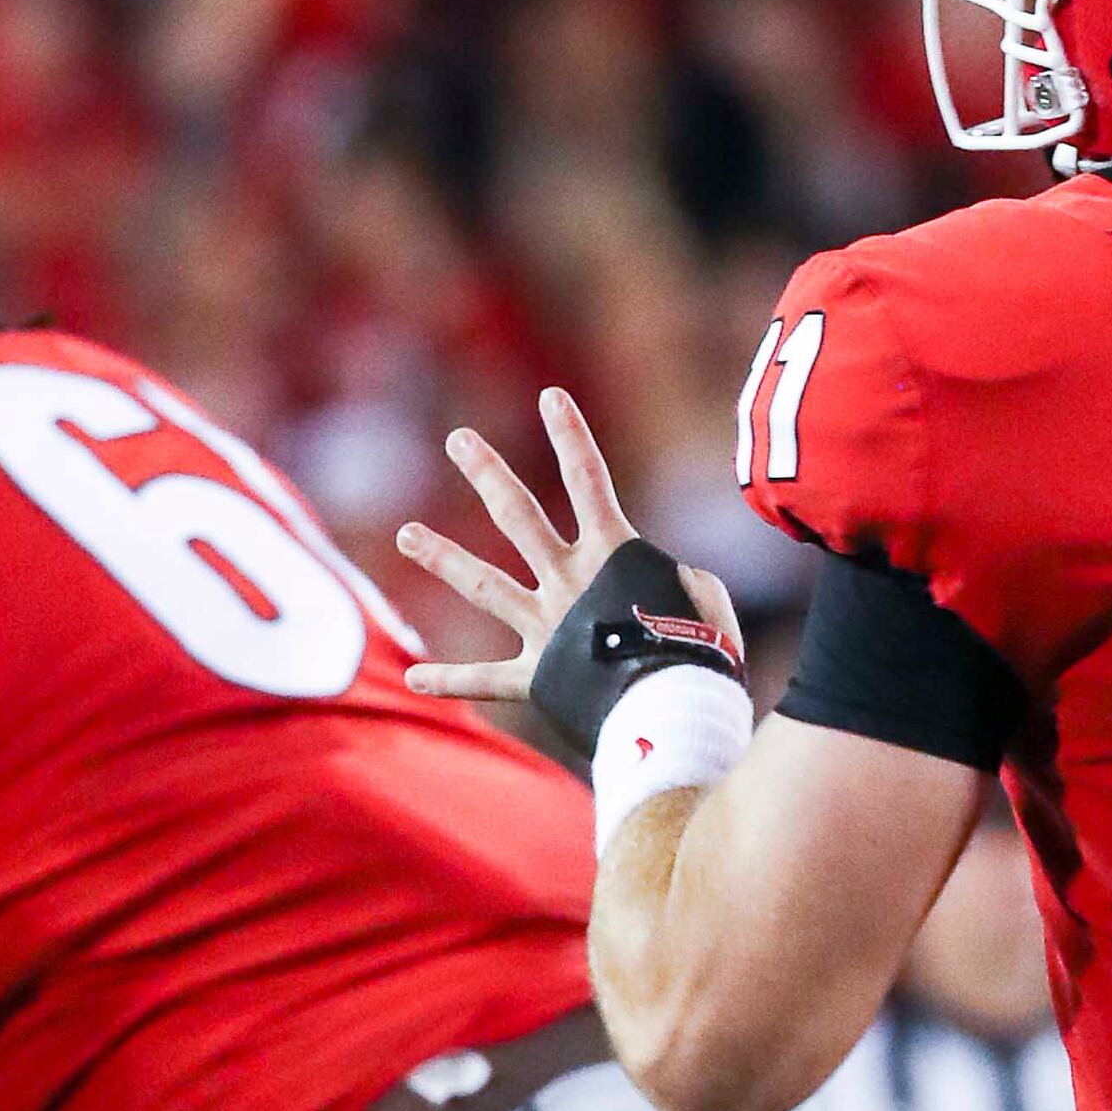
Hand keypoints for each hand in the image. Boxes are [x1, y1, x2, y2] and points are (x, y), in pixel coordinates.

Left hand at [397, 393, 740, 709]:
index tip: (549, 397)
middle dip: (487, 473)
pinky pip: (486, 678)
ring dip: (442, 557)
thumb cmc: (703, 652)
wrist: (677, 713)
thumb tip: (660, 581)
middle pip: (518, 516)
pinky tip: (415, 677)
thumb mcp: (705, 596)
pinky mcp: (537, 676)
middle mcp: (568, 581)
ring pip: (484, 584)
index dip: (570, 435)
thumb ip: (676, 576)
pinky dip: (451, 680)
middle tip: (459, 440)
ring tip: (406, 534)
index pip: (588, 479)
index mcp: (612, 554)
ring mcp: (546, 627)